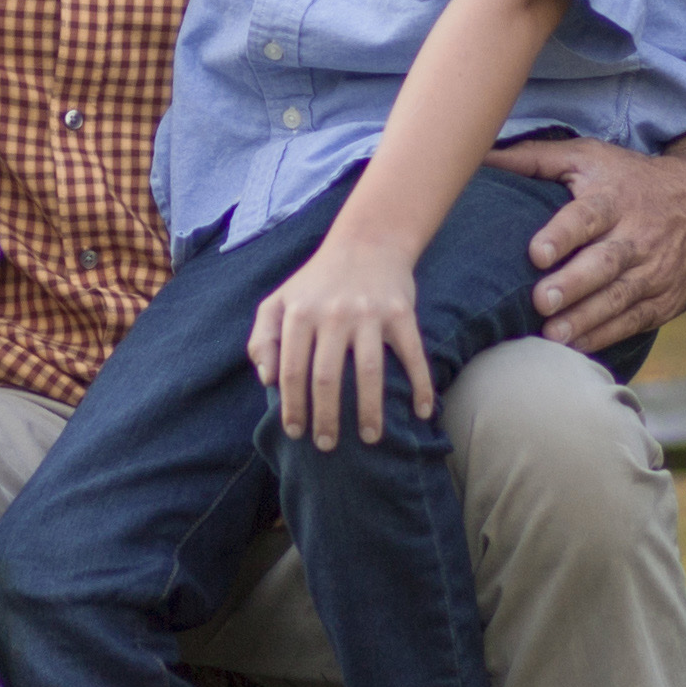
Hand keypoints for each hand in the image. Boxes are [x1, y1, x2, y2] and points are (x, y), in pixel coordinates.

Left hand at [254, 234, 431, 444]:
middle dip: (326, 418)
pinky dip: (421, 385)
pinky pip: (413, 355)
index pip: (292, 371)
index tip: (295, 432)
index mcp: (300, 313)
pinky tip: (422, 412)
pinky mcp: (401, 313)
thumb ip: (263, 338)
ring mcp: (369, 314)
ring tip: (370, 439)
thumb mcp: (279, 300)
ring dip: (370, 411)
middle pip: (327, 378)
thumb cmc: (316, 281)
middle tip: (327, 445)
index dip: (292, 406)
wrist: (367, 241)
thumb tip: (266, 380)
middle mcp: (333, 314)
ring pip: (369, 372)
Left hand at [487, 130, 685, 360]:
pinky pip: (635, 320)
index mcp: (614, 199)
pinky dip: (607, 336)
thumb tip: (479, 155)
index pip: (588, 217)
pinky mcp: (666, 298)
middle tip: (541, 301)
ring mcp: (655, 271)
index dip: (563, 234)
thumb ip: (534, 158)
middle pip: (605, 263)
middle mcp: (637, 236)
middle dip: (574, 284)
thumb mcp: (590, 157)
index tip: (536, 252)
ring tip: (553, 336)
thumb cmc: (632, 179)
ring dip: (586, 319)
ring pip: (620, 298)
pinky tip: (577, 346)